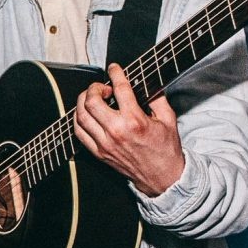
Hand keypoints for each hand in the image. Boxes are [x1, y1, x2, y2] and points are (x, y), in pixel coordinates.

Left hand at [74, 64, 184, 196]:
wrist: (162, 178)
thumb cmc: (166, 150)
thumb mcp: (168, 120)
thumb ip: (157, 99)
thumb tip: (147, 83)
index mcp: (135, 121)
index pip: (119, 89)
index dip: (115, 73)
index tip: (114, 68)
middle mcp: (116, 131)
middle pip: (92, 101)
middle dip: (95, 88)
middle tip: (103, 87)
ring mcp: (105, 143)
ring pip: (81, 115)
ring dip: (83, 101)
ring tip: (93, 98)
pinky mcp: (99, 153)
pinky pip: (79, 132)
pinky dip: (79, 119)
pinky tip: (86, 113)